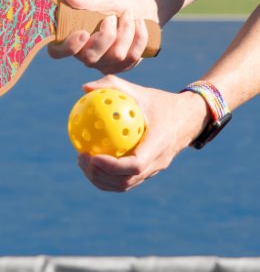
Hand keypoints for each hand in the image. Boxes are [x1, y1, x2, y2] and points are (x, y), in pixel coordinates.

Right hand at [48, 0, 157, 73]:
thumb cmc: (113, 4)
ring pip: (116, 56)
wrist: (139, 9)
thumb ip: (83, 0)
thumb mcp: (100, 0)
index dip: (68, 47)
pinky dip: (139, 36)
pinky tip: (139, 24)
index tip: (83, 32)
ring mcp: (103, 64)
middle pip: (90, 58)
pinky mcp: (121, 67)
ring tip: (128, 15)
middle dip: (107, 35)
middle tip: (112, 17)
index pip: (57, 52)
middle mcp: (84, 56)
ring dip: (126, 31)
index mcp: (71, 39)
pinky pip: (132, 57)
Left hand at [76, 75, 210, 191]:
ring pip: (125, 185)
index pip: (135, 164)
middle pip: (126, 181)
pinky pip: (126, 180)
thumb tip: (84, 88)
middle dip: (100, 175)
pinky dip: (107, 176)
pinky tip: (91, 161)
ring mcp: (154, 170)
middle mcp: (158, 162)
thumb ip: (113, 86)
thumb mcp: (140, 91)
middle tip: (81, 158)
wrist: (189, 118)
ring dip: (101, 179)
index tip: (92, 156)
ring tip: (82, 162)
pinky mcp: (149, 172)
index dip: (112, 166)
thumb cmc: (161, 102)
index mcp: (159, 144)